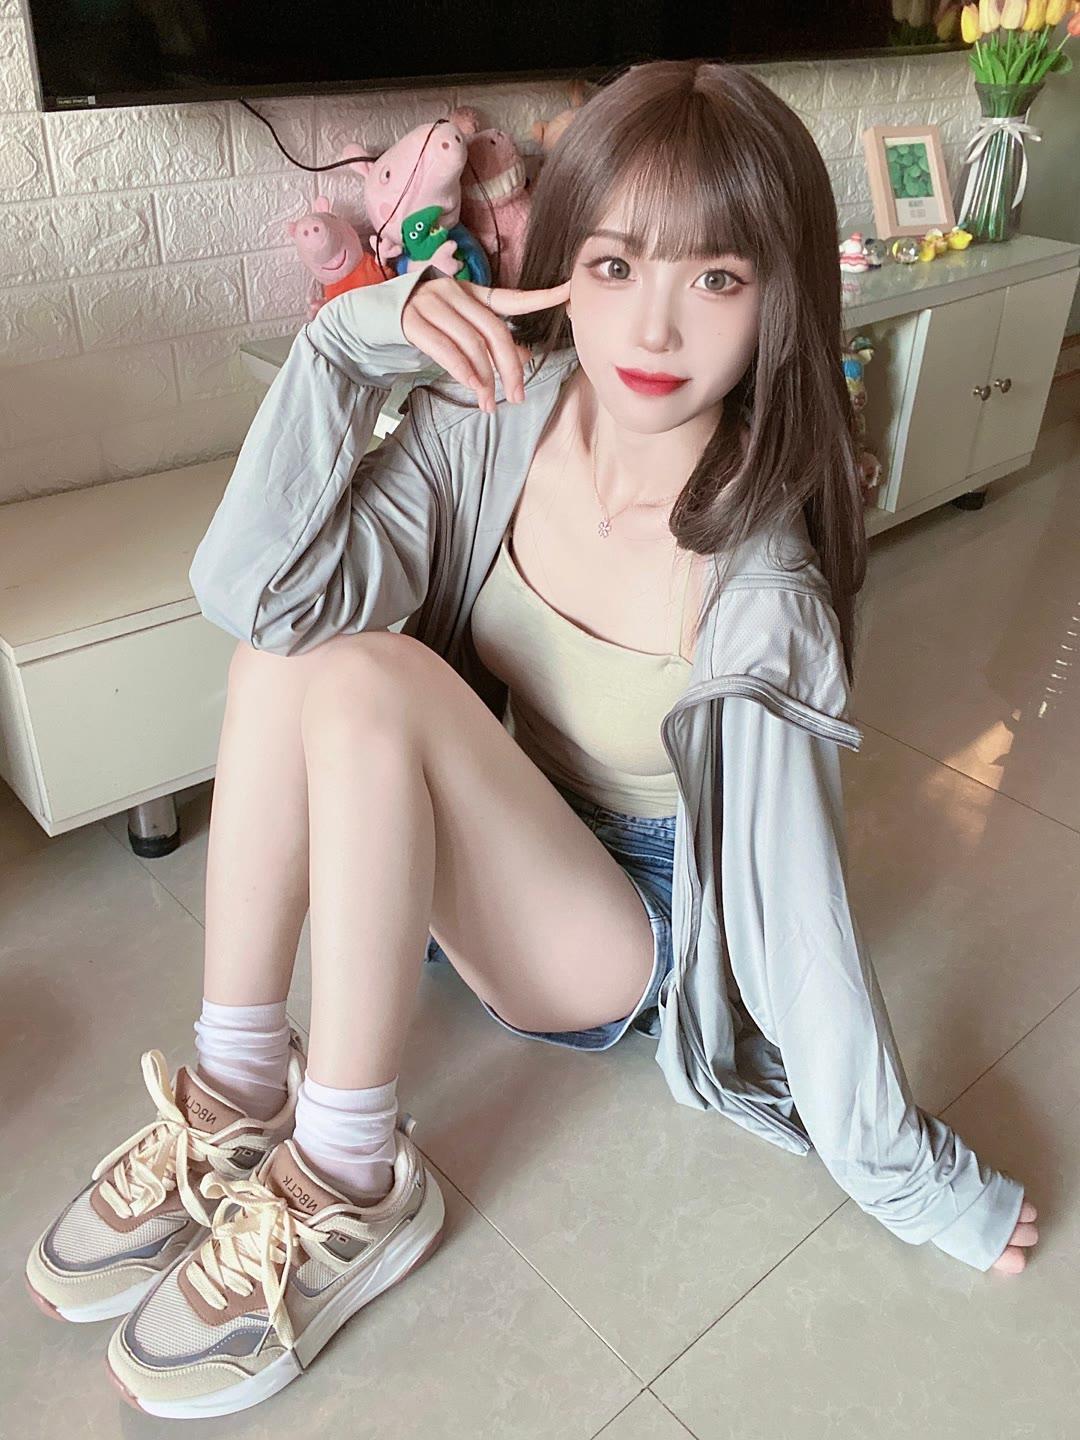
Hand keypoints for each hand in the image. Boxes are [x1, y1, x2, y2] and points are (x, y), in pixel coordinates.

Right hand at [402, 274, 571, 412]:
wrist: (374, 318)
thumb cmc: (425, 326)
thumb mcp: (460, 330)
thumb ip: (490, 340)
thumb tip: (524, 358)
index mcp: (471, 292)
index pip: (511, 298)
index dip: (540, 297)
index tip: (569, 292)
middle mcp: (454, 292)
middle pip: (494, 331)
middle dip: (510, 367)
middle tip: (518, 395)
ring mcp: (432, 304)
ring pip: (472, 344)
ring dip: (485, 378)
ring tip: (490, 403)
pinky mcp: (412, 321)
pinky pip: (446, 349)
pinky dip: (463, 371)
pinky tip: (473, 387)